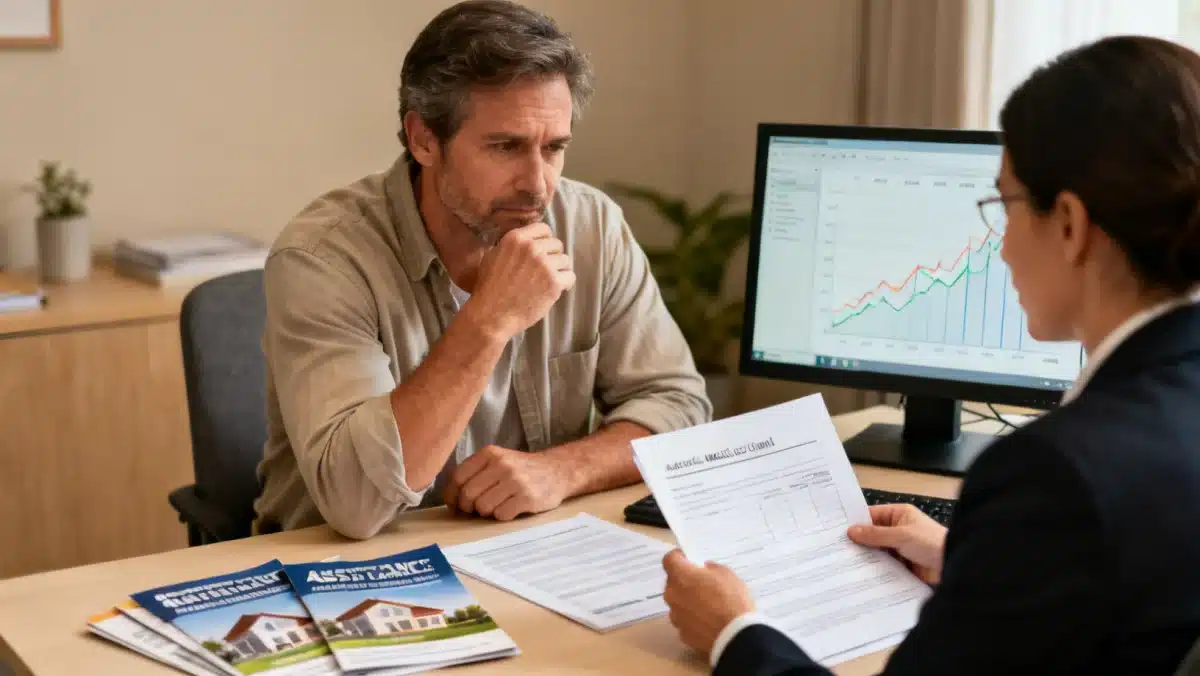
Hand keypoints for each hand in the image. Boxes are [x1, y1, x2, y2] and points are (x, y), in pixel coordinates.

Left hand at [443, 445, 568, 520]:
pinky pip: (501, 515)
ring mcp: (516, 480)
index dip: (452, 496)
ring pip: (483, 507)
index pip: (458, 477)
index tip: (455, 505)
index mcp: (490, 453)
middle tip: (478, 509)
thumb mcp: (498, 460)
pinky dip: (503, 516)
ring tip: (498, 506)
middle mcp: (502, 464)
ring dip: (487, 512)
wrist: (557, 471)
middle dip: (469, 507)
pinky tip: (511, 508)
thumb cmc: (521, 470)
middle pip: (468, 494)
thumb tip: (452, 500)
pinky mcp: (528, 497)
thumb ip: (475, 473)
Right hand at [464, 223, 574, 339]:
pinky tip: (554, 290)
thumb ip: (512, 246)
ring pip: (565, 260)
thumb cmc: (489, 288)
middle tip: (544, 270)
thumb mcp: (493, 257)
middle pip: (557, 244)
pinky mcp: (554, 283)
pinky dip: (565, 284)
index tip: (543, 251)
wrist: (491, 315)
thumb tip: (527, 241)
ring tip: (547, 282)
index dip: (545, 240)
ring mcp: (545, 265)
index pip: (544, 229)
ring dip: (559, 270)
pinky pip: (570, 277)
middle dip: (552, 256)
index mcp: (516, 238)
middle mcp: (532, 248)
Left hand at [662, 549, 754, 661]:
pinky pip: (685, 620)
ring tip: (709, 606)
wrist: (735, 636)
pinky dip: (693, 619)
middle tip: (703, 584)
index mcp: (681, 576)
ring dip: (688, 601)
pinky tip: (708, 621)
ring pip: (678, 602)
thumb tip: (704, 570)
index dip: (679, 557)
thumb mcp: (726, 574)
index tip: (690, 559)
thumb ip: (710, 569)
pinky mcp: (682, 633)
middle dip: (685, 581)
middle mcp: (672, 595)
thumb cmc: (732, 600)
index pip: (669, 559)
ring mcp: (675, 616)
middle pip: (673, 582)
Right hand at [848, 504, 946, 584]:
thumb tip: (852, 531)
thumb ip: (876, 534)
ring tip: (847, 562)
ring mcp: (901, 548)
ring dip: (868, 557)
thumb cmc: (933, 543)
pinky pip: (885, 565)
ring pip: (878, 551)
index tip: (839, 530)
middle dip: (860, 542)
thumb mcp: (901, 535)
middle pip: (873, 534)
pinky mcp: (903, 565)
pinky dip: (877, 569)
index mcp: (900, 515)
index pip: (872, 515)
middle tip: (839, 548)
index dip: (857, 522)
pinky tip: (863, 574)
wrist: (954, 565)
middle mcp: (899, 529)